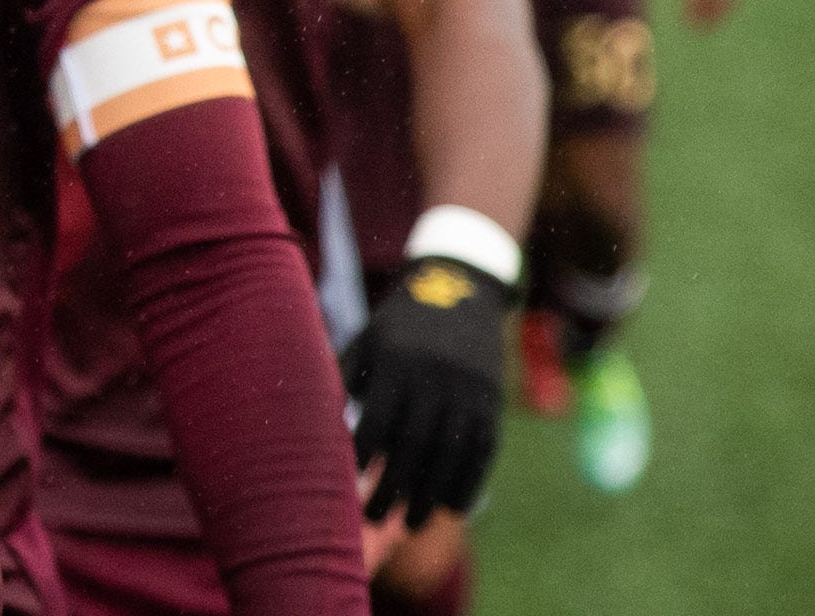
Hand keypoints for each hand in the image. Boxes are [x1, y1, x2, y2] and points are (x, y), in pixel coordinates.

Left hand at [342, 256, 508, 527]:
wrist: (460, 288)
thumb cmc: (399, 325)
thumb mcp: (370, 341)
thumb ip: (348, 379)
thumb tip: (321, 428)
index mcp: (399, 363)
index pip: (379, 418)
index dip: (363, 454)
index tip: (345, 486)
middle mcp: (437, 380)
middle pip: (415, 445)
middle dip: (394, 487)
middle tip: (375, 520)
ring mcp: (469, 393)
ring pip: (451, 455)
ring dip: (431, 495)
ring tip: (411, 524)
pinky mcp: (493, 403)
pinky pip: (483, 451)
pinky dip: (468, 483)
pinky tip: (452, 509)